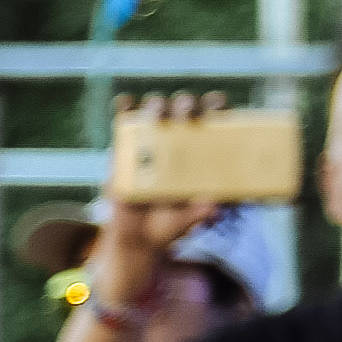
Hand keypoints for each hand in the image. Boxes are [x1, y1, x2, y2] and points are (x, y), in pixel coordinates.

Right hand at [86, 89, 226, 303]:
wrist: (138, 238)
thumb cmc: (172, 222)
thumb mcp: (190, 219)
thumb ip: (201, 212)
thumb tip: (213, 206)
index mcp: (202, 152)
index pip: (214, 121)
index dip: (217, 109)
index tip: (218, 106)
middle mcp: (179, 141)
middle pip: (186, 111)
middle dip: (187, 106)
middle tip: (187, 113)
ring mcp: (151, 142)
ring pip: (157, 112)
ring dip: (158, 106)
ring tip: (158, 112)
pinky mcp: (126, 149)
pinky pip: (124, 124)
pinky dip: (125, 110)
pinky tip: (126, 102)